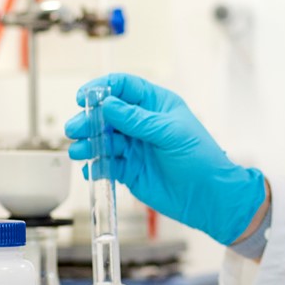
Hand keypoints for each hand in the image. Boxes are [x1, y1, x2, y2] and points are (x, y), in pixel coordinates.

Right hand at [64, 73, 266, 244]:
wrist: (209, 197)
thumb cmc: (201, 159)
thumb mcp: (171, 133)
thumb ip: (138, 120)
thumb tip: (108, 105)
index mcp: (156, 105)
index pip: (124, 87)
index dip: (102, 89)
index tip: (84, 97)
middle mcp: (142, 123)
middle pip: (106, 114)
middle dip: (89, 120)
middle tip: (75, 129)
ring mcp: (134, 146)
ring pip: (102, 139)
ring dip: (88, 144)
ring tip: (79, 151)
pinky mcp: (128, 169)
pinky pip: (106, 165)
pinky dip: (95, 167)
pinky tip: (92, 170)